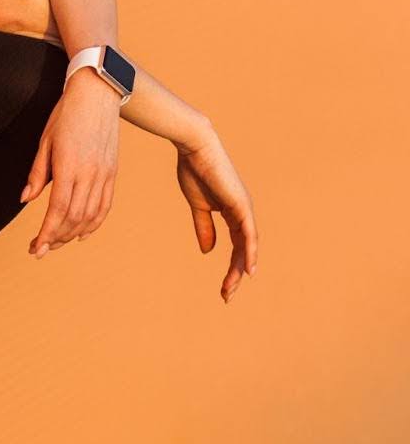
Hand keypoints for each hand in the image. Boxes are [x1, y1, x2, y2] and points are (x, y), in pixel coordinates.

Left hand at [20, 71, 119, 257]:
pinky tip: (82, 234)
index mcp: (69, 166)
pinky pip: (105, 205)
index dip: (46, 233)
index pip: (58, 210)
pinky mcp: (112, 172)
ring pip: (91, 215)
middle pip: (74, 218)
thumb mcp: (44, 141)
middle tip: (40, 249)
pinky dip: (94, 223)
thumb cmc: (65, 114)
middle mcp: (90, 174)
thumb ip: (37, 173)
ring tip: (56, 242)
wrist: (97, 94)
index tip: (35, 247)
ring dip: (73, 234)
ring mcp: (104, 174)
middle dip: (56, 238)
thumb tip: (25, 200)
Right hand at [176, 131, 258, 302]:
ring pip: (247, 246)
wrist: (194, 148)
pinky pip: (249, 234)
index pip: (235, 245)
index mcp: (231, 212)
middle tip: (227, 295)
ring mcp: (244, 209)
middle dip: (235, 273)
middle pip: (243, 250)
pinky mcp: (241, 205)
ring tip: (232, 288)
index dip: (231, 266)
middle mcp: (242, 212)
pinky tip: (248, 269)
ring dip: (240, 268)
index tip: (225, 287)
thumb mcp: (198, 206)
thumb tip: (208, 251)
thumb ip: (204, 227)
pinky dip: (250, 252)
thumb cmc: (194, 171)